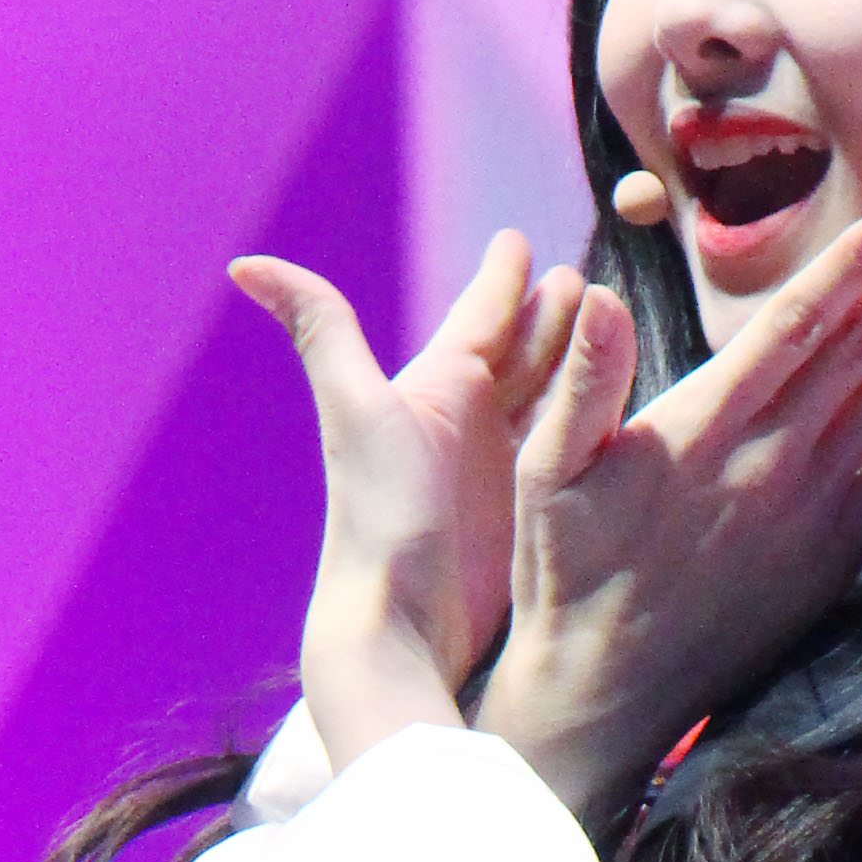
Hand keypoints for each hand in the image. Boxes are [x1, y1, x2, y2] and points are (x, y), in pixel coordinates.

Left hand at [231, 228, 586, 762]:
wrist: (399, 619)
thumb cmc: (378, 511)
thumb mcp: (355, 405)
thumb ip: (319, 326)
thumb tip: (243, 264)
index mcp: (435, 387)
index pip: (478, 318)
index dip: (500, 281)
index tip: (519, 243)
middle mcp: (469, 422)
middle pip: (520, 352)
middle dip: (549, 314)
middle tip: (581, 276)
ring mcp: (503, 468)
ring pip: (551, 394)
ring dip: (577, 358)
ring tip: (606, 320)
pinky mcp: (532, 510)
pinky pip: (572, 446)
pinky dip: (593, 418)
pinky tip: (618, 403)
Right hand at [474, 194, 861, 826]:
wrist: (604, 693)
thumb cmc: (566, 570)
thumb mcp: (542, 470)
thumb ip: (581, 381)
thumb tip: (598, 295)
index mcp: (704, 428)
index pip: (794, 327)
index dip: (854, 265)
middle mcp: (770, 462)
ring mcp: (809, 508)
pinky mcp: (830, 551)